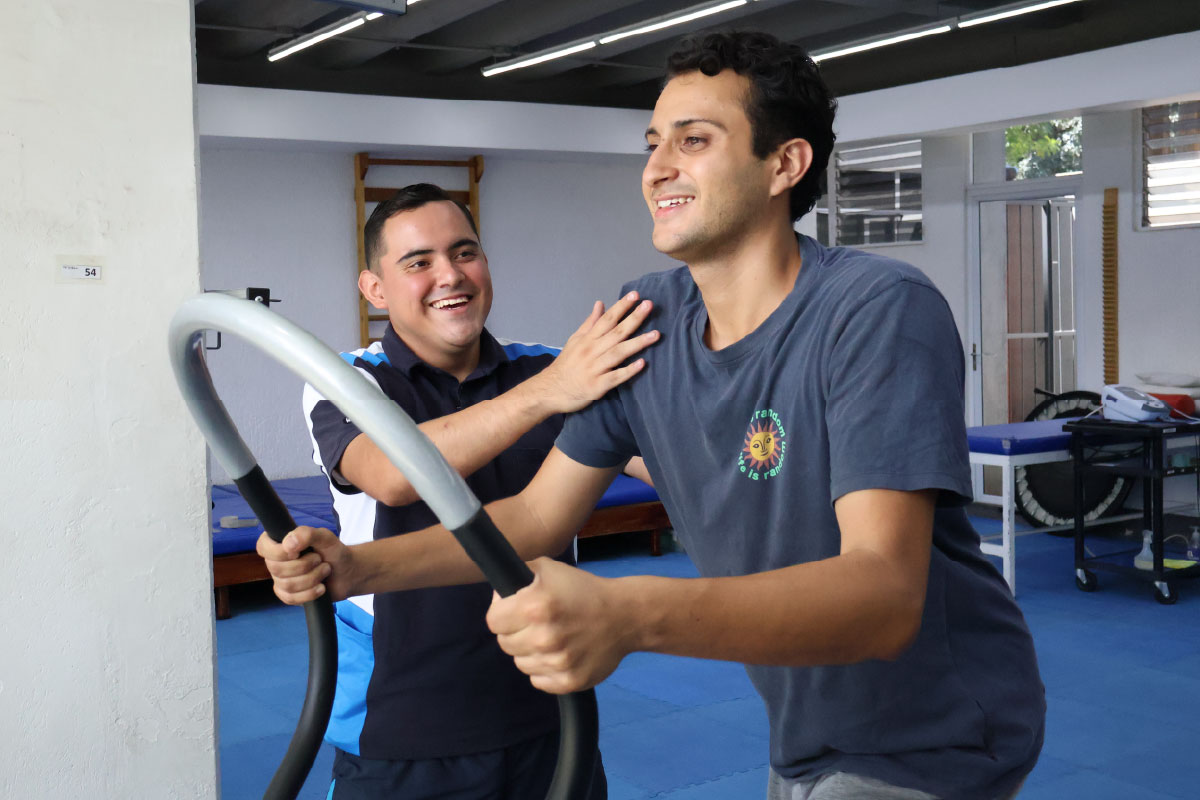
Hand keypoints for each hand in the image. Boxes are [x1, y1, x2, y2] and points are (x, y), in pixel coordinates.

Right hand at [255, 526, 356, 604]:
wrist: (346, 572)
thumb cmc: (333, 551)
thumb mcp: (324, 537)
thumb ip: (307, 534)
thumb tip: (288, 545)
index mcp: (279, 543)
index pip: (263, 547)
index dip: (278, 552)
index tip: (297, 552)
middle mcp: (275, 561)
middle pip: (276, 569)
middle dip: (304, 565)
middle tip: (320, 559)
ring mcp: (281, 579)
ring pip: (287, 585)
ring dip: (312, 578)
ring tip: (325, 570)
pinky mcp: (288, 595)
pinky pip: (291, 598)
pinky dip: (310, 593)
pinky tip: (321, 587)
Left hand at [486, 558, 631, 693]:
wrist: (625, 615)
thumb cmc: (584, 590)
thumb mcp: (549, 568)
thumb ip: (516, 575)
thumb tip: (497, 595)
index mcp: (535, 607)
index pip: (493, 621)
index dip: (502, 613)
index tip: (516, 610)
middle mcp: (543, 637)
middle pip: (505, 643)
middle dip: (516, 632)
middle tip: (537, 623)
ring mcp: (557, 663)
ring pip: (520, 663)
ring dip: (530, 652)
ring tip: (551, 637)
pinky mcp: (568, 682)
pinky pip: (538, 681)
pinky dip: (545, 670)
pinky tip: (560, 654)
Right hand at [536, 292, 657, 413]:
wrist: (551, 390)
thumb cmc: (567, 365)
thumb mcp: (575, 340)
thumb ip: (590, 323)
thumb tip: (601, 304)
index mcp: (588, 339)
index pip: (607, 319)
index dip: (621, 307)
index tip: (635, 295)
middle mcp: (592, 351)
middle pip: (616, 332)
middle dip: (633, 318)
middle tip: (649, 305)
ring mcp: (595, 368)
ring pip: (618, 353)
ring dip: (637, 343)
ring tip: (655, 335)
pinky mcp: (598, 386)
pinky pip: (615, 377)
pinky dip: (628, 371)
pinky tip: (642, 364)